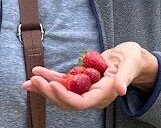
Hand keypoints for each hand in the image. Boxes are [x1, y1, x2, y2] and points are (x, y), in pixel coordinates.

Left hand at [21, 42, 157, 109]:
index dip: (65, 96)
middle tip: (34, 82)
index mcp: (104, 94)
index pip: (81, 102)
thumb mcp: (131, 64)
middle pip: (67, 101)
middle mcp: (92, 96)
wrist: (130, 59)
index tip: (52, 84)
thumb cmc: (132, 59)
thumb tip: (121, 90)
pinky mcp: (80, 81)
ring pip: (61, 93)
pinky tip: (37, 73)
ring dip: (44, 87)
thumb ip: (125, 77)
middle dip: (49, 93)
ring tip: (28, 81)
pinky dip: (49, 78)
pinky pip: (62, 82)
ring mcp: (85, 89)